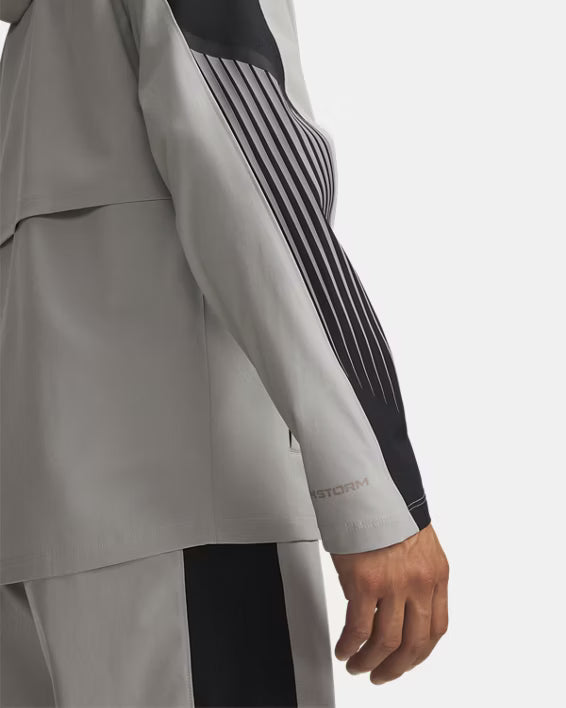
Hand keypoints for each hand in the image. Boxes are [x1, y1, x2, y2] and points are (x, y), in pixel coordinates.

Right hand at [331, 523, 448, 683]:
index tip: (407, 661)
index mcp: (436, 575)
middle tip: (381, 675)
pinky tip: (344, 650)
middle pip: (413, 644)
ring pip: (386, 643)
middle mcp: (419, 584)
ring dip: (370, 662)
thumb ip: (414, 577)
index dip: (420, 653)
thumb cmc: (388, 510)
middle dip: (396, 667)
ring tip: (357, 665)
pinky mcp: (366, 583)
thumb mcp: (417, 545)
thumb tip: (395, 607)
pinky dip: (351, 646)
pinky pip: (359, 628)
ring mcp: (393, 585)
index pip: (436, 628)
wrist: (370, 489)